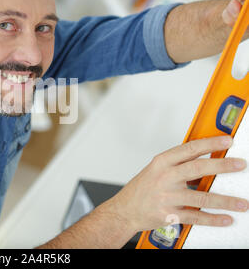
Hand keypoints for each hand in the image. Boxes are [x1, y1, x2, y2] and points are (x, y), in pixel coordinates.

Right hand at [108, 136, 247, 231]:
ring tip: (241, 203)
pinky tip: (225, 218)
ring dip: (225, 200)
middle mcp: (164, 177)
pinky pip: (196, 216)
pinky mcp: (169, 214)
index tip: (226, 141)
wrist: (124, 211)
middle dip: (222, 165)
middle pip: (198, 168)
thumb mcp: (155, 171)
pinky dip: (213, 219)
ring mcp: (167, 196)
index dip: (209, 144)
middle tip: (240, 164)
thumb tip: (206, 160)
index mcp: (161, 163)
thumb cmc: (141, 190)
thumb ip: (177, 165)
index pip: (189, 149)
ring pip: (201, 197)